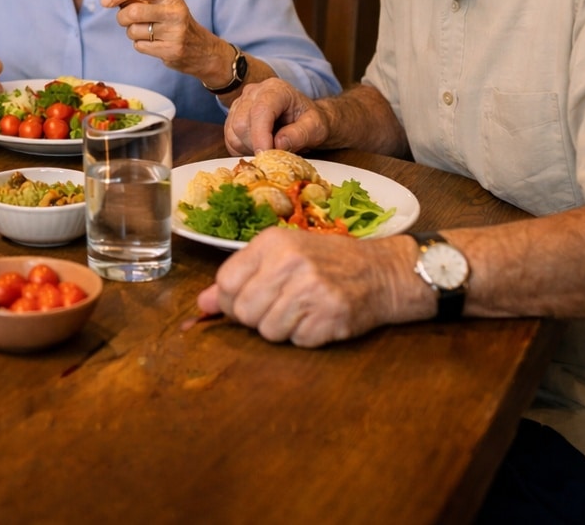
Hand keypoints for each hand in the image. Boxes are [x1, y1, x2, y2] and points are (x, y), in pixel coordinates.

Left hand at [104, 0, 231, 82]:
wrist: (200, 48)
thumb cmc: (172, 21)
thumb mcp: (161, 3)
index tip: (106, 0)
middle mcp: (174, 11)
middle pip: (133, 11)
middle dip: (121, 17)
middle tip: (125, 19)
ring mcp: (174, 32)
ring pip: (133, 31)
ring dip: (132, 33)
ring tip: (146, 32)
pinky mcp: (171, 50)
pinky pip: (139, 46)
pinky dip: (140, 44)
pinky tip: (153, 42)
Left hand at [196, 228, 421, 346]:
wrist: (383, 272)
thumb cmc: (327, 262)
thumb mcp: (282, 256)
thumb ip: (241, 277)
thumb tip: (202, 304)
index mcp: (272, 243)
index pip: (227, 283)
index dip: (230, 300)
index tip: (245, 301)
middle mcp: (290, 263)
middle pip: (244, 311)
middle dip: (255, 318)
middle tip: (278, 308)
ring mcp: (311, 290)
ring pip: (268, 331)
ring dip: (282, 329)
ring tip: (301, 311)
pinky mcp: (330, 317)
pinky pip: (296, 341)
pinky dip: (305, 336)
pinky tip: (319, 319)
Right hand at [223, 77, 326, 154]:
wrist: (304, 117)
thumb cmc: (311, 120)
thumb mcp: (316, 128)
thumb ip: (300, 134)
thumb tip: (279, 143)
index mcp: (275, 89)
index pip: (260, 111)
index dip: (260, 136)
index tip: (266, 156)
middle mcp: (253, 92)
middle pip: (241, 124)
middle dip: (255, 145)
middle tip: (274, 155)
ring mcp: (240, 103)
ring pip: (232, 133)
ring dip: (248, 149)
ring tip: (268, 149)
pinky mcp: (233, 115)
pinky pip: (229, 138)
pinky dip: (241, 149)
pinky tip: (258, 147)